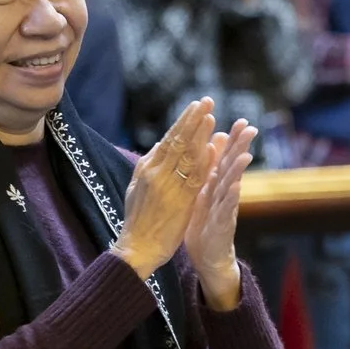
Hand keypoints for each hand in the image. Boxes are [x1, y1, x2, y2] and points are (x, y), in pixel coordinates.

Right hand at [111, 98, 216, 278]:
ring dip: (200, 135)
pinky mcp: (179, 202)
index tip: (197, 106)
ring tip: (211, 118)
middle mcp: (156, 174)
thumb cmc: (138, 218)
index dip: (184, 121)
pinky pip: (193, 178)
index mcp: (147, 168)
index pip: (168, 138)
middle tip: (207, 101)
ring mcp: (167, 187)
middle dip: (193, 120)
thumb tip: (159, 143)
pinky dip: (203, 163)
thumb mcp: (137, 186)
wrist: (137, 247)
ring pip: (186, 156)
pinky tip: (212, 149)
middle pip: (178, 141)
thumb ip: (148, 165)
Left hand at [182, 120, 257, 308]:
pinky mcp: (221, 226)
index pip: (226, 158)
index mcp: (217, 185)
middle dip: (241, 148)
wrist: (208, 256)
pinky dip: (230, 198)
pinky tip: (235, 187)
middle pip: (232, 168)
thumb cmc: (206, 221)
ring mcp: (224, 210)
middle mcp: (224, 195)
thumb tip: (217, 141)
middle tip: (251, 129)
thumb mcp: (207, 192)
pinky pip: (226, 210)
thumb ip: (213, 169)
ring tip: (244, 155)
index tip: (242, 121)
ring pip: (231, 187)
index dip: (234, 140)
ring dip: (237, 171)